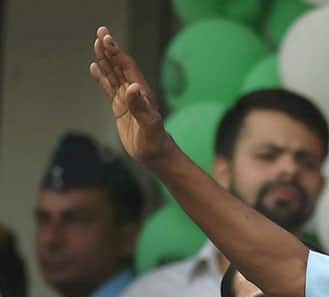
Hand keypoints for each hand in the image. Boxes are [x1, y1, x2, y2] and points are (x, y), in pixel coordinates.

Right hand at [89, 26, 172, 162]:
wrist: (156, 155)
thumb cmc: (155, 141)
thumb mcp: (149, 124)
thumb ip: (141, 106)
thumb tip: (132, 87)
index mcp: (142, 93)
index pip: (127, 67)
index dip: (117, 52)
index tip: (107, 38)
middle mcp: (134, 93)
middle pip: (119, 66)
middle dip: (110, 50)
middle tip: (100, 31)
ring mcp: (127, 100)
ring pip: (113, 75)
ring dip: (105, 60)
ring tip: (96, 43)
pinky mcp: (120, 109)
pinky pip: (109, 89)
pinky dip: (101, 78)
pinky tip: (94, 67)